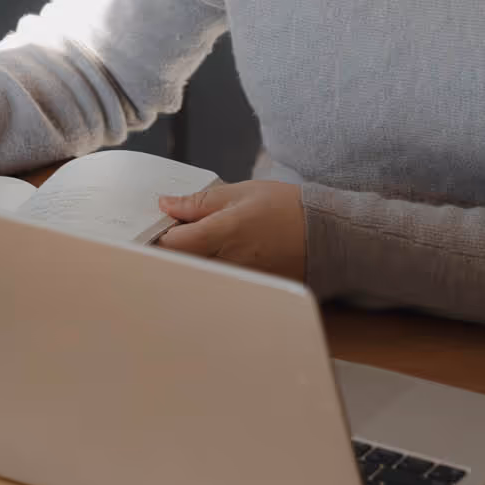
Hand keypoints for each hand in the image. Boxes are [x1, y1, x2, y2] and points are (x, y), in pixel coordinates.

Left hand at [155, 180, 305, 279]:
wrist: (324, 235)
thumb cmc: (286, 208)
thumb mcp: (242, 192)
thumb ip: (200, 201)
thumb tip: (167, 204)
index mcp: (222, 233)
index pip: (172, 245)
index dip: (160, 235)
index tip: (164, 226)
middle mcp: (227, 262)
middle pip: (179, 265)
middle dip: (172, 251)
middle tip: (179, 235)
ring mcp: (237, 281)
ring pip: (196, 277)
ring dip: (191, 263)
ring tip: (203, 246)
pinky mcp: (247, 292)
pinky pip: (218, 285)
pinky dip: (211, 273)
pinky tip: (221, 259)